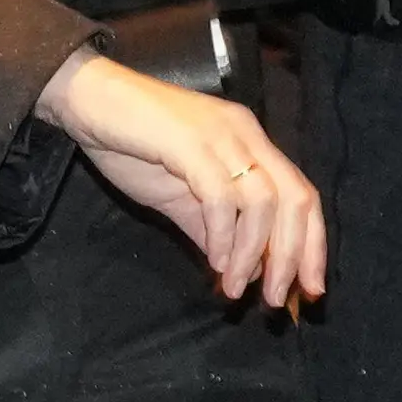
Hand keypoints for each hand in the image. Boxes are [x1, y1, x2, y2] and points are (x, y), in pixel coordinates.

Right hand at [32, 52, 323, 309]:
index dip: (313, 244)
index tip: (310, 289)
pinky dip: (223, 235)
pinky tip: (213, 261)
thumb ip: (213, 230)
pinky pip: (221, 196)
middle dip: (293, 256)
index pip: (302, 195)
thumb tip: (244, 272)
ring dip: (253, 254)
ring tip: (234, 287)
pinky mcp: (191, 142)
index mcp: (251, 143)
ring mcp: (221, 136)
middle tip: (276, 299)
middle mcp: (246, 135)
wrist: (88, 101)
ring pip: (264, 201)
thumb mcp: (181, 197)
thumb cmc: (132, 144)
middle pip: (295, 199)